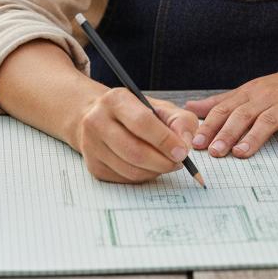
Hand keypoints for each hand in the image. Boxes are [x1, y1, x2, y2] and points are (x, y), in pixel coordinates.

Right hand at [74, 88, 199, 183]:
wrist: (100, 117)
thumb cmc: (135, 112)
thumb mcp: (160, 107)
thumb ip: (180, 121)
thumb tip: (185, 145)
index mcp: (115, 100)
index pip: (142, 122)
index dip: (165, 140)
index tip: (182, 152)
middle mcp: (97, 121)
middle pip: (134, 151)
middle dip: (163, 162)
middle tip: (178, 162)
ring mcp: (92, 145)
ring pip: (130, 169)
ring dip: (155, 171)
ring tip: (166, 163)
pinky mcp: (94, 166)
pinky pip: (125, 179)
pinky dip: (143, 176)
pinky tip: (150, 167)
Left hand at [184, 59, 277, 158]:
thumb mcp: (251, 90)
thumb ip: (221, 101)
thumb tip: (190, 107)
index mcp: (250, 93)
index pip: (225, 108)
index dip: (209, 125)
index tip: (196, 142)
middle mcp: (266, 97)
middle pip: (243, 115)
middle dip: (226, 133)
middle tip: (214, 152)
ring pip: (268, 120)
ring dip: (254, 137)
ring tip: (241, 153)